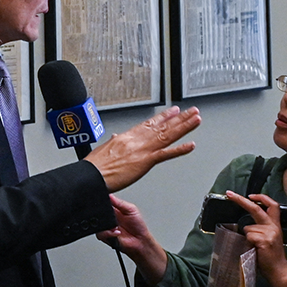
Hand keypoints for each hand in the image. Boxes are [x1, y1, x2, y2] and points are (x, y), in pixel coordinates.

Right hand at [84, 104, 200, 190]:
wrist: (91, 175)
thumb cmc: (95, 166)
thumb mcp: (104, 149)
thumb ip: (113, 142)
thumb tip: (115, 137)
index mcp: (126, 137)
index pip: (149, 124)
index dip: (163, 117)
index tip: (174, 111)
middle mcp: (136, 140)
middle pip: (162, 127)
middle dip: (179, 119)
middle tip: (192, 111)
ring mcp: (142, 150)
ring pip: (167, 136)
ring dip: (184, 127)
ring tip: (196, 120)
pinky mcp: (145, 162)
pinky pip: (165, 154)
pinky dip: (179, 150)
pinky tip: (190, 145)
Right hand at [95, 196, 166, 281]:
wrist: (140, 242)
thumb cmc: (138, 226)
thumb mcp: (131, 209)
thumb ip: (120, 202)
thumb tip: (110, 195)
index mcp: (113, 209)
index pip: (103, 203)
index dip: (102, 202)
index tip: (104, 203)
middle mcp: (108, 218)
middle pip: (97, 213)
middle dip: (103, 214)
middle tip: (111, 216)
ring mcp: (105, 227)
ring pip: (96, 223)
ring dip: (107, 225)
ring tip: (116, 227)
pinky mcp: (104, 236)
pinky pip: (100, 233)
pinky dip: (108, 233)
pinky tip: (116, 232)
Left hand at [226, 190, 286, 284]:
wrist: (278, 270)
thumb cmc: (270, 256)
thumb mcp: (269, 238)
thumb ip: (261, 229)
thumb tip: (245, 224)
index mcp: (275, 226)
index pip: (272, 206)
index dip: (262, 197)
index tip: (250, 195)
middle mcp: (273, 227)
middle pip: (256, 208)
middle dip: (241, 200)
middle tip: (229, 194)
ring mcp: (269, 233)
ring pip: (247, 228)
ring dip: (247, 236)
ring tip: (255, 247)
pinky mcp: (264, 240)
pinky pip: (248, 236)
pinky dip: (247, 242)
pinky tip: (255, 249)